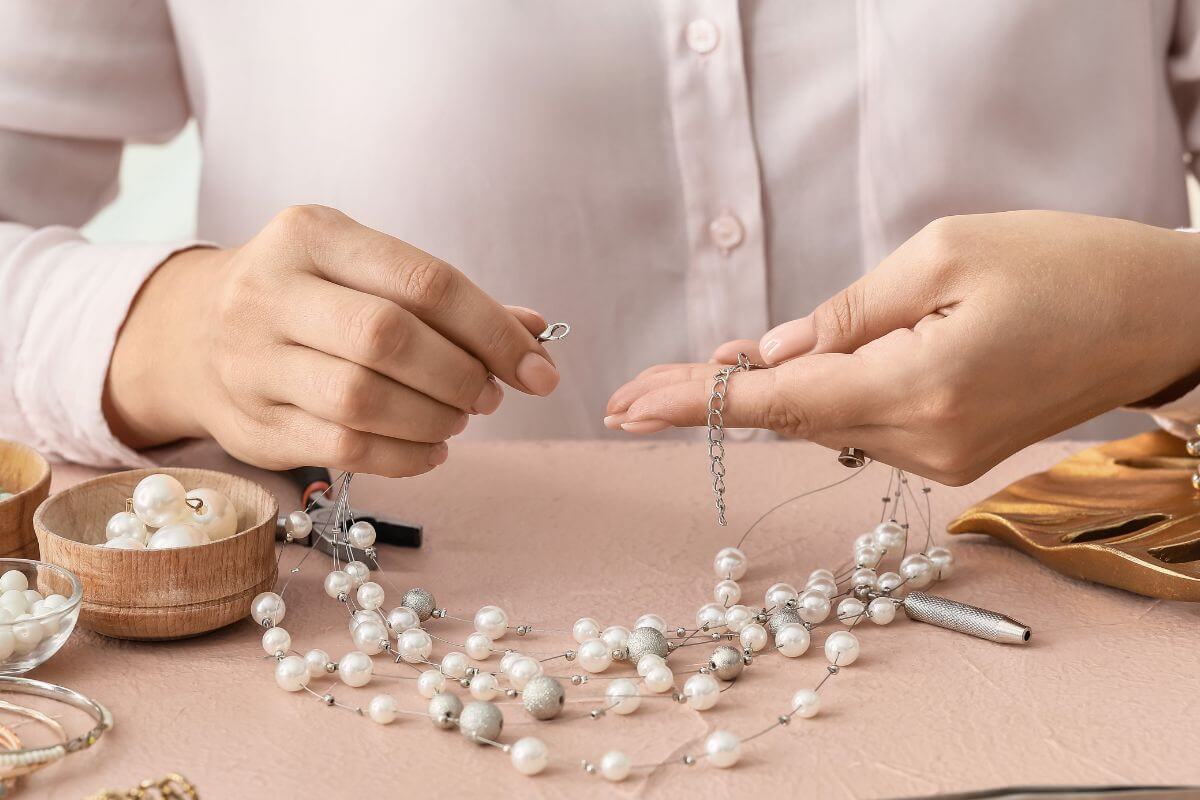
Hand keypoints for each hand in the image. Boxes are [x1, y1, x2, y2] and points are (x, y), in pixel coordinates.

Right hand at [105, 205, 559, 475]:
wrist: (189, 333)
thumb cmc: (308, 298)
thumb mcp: (366, 272)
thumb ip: (449, 301)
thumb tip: (537, 334)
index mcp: (312, 234)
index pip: (425, 281)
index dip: (494, 330)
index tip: (538, 369)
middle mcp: (270, 289)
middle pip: (390, 339)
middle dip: (460, 375)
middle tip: (488, 395)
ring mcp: (251, 359)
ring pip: (363, 400)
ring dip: (433, 419)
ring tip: (456, 418)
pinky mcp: (251, 422)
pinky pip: (344, 449)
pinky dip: (406, 457)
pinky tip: (431, 449)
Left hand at [605, 211, 1199, 483]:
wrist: (1159, 317)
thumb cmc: (1065, 265)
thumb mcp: (945, 253)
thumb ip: (848, 313)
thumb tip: (775, 352)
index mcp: (920, 386)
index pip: (779, 401)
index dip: (697, 401)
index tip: (629, 405)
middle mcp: (925, 441)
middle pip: (791, 420)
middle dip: (711, 400)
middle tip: (633, 392)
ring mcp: (942, 458)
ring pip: (825, 424)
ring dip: (764, 395)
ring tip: (701, 366)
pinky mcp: (954, 454)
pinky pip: (862, 426)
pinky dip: (817, 400)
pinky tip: (784, 372)